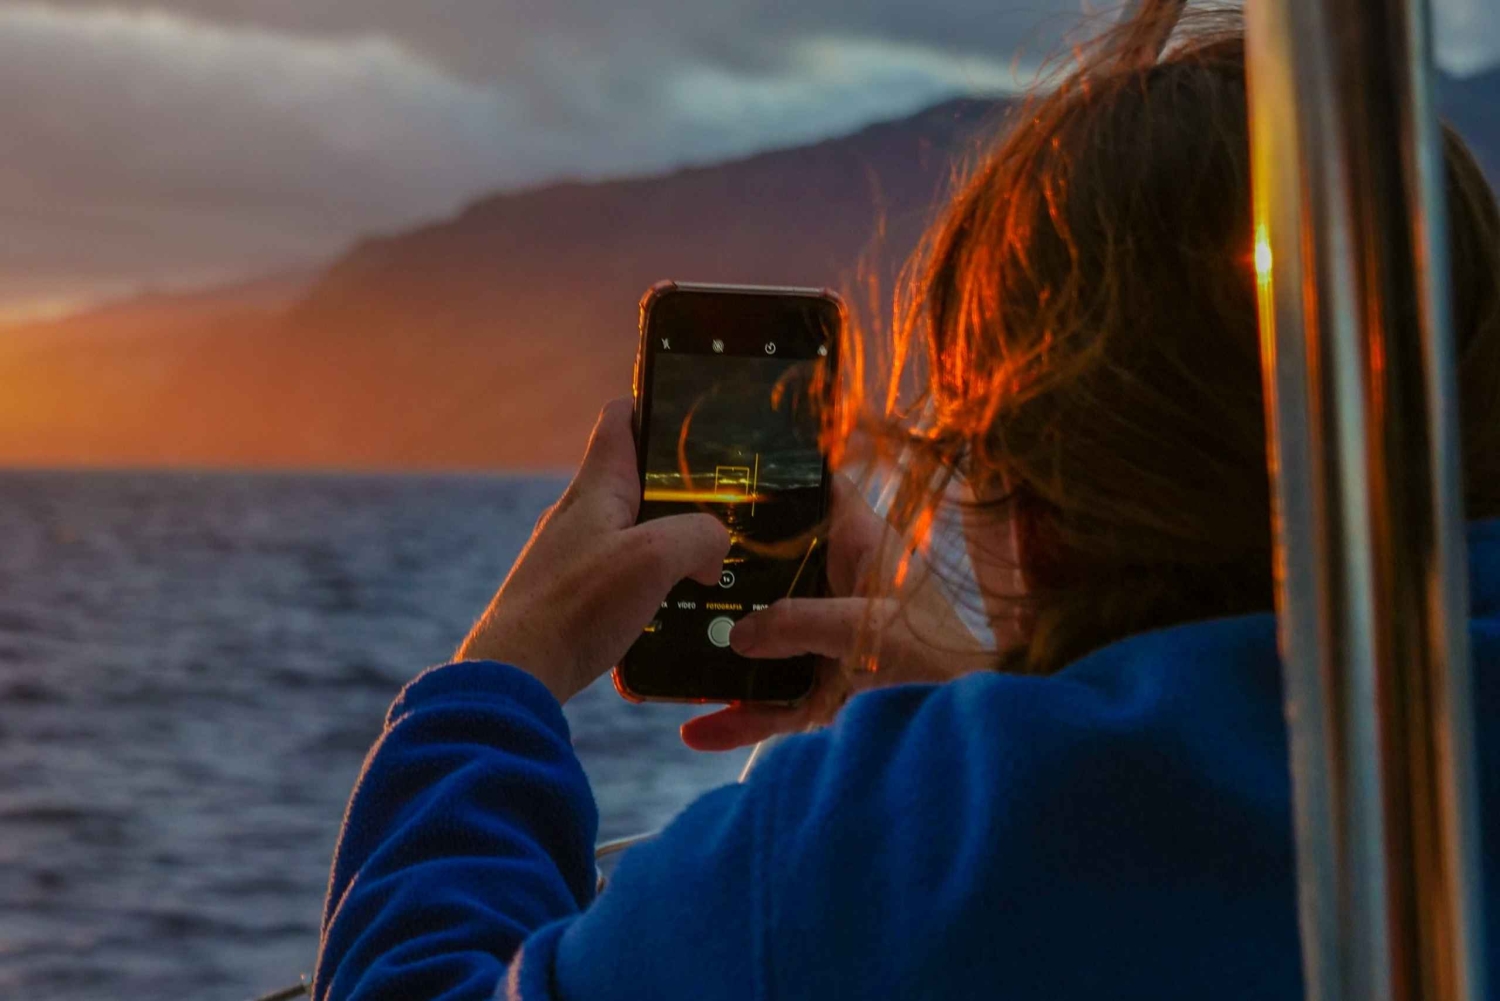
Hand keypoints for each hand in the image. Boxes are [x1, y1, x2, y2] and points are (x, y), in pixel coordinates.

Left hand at [457, 400, 729, 703]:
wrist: (518, 674)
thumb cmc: (576, 608)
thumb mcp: (654, 559)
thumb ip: (698, 536)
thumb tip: (713, 547)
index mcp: (597, 487)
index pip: (620, 420)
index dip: (653, 403)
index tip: (690, 409)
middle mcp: (581, 514)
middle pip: (635, 478)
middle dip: (680, 488)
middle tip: (724, 505)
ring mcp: (573, 555)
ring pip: (632, 530)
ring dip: (669, 541)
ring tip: (707, 564)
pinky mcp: (572, 594)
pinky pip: (621, 572)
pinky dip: (651, 580)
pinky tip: (672, 607)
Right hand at [679, 477, 992, 750]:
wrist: (971, 738)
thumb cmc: (940, 664)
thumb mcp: (866, 630)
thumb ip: (800, 623)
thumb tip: (737, 636)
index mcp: (866, 550)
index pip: (823, 494)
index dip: (785, 475)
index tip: (729, 471)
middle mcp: (845, 590)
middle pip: (778, 567)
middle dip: (729, 571)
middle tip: (671, 564)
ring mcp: (835, 643)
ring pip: (769, 637)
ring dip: (724, 652)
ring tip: (671, 654)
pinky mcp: (830, 695)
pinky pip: (775, 702)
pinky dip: (740, 718)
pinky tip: (698, 731)